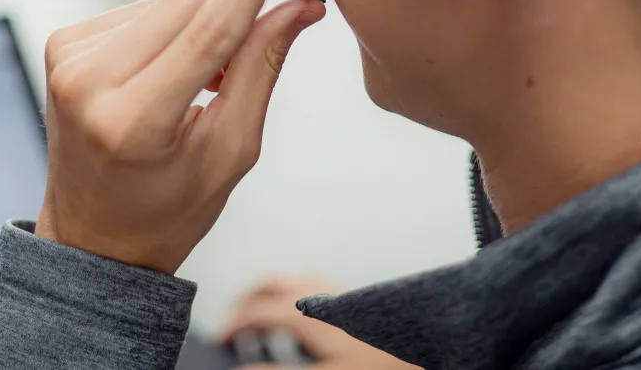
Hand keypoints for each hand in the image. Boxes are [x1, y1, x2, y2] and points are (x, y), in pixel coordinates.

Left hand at [35, 0, 323, 274]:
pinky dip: (178, 21)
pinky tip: (186, 60)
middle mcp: (89, 83)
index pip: (209, 30)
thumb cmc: (166, 209)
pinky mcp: (64, 43)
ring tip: (225, 65)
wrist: (93, 236)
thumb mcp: (232, 150)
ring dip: (213, 10)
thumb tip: (298, 6)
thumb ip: (262, 67)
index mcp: (132, 122)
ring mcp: (69, 59)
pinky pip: (144, 10)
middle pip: (188, 3)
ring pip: (168, 1)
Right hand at [219, 277, 419, 369]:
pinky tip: (293, 313)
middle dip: (243, 301)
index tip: (218, 339)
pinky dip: (288, 292)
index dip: (231, 324)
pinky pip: (307, 282)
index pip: (255, 311)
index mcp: (304, 312)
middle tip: (230, 324)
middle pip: (267, 285)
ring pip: (287, 279)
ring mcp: (332, 288)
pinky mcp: (346, 293)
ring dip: (265, 294)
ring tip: (256, 318)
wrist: (421, 344)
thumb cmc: (377, 363)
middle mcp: (316, 292)